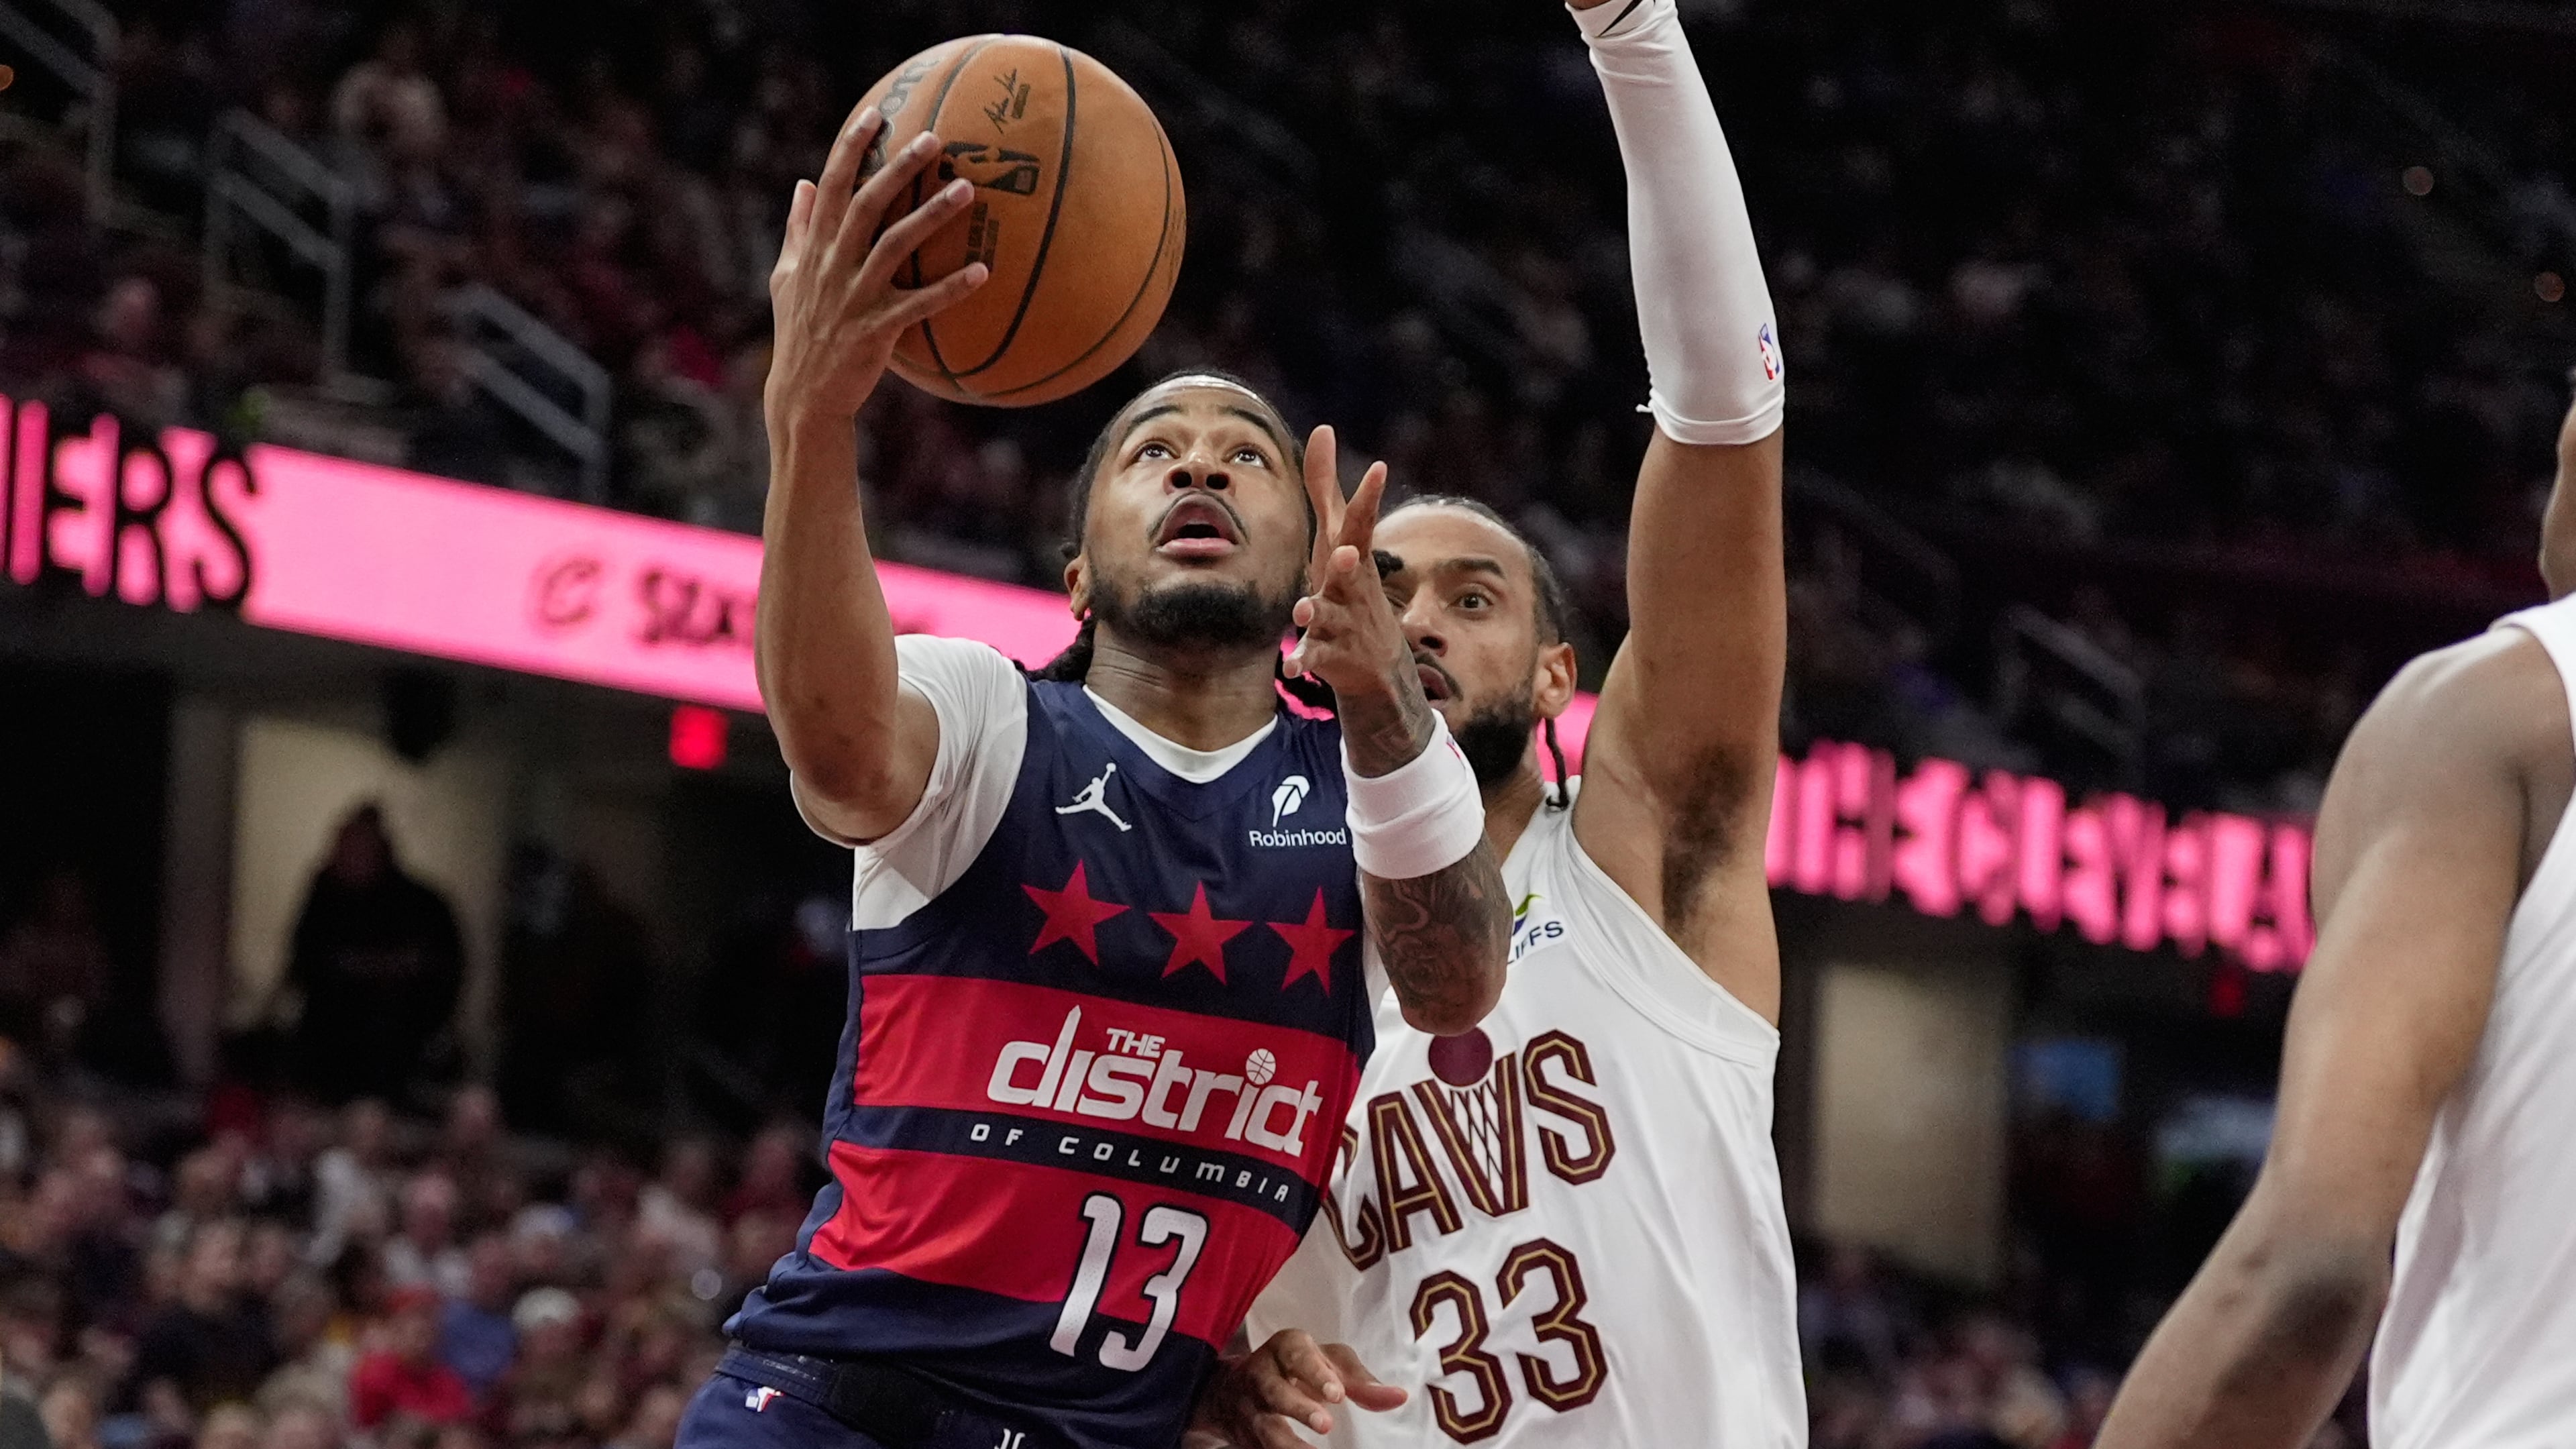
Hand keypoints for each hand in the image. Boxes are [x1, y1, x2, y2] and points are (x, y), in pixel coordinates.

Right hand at [764, 102, 990, 426]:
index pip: (831, 186)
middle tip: (934, 139)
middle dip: (898, 168)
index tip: (875, 115)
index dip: (851, 148)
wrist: (803, 395)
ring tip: (968, 190)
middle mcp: (833, 265)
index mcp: (815, 248)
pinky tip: (983, 272)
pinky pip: (920, 304)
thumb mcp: (787, 277)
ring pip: (896, 245)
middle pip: (867, 204)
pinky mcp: (876, 329)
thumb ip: (798, 229)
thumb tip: (803, 183)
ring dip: (932, 215)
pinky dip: (951, 288)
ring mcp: (854, 296)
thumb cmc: (800, 333)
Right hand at [1191, 1330, 1406, 1447]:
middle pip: (1274, 1391)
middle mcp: (1261, 1376)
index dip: (1315, 1373)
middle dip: (1298, 1407)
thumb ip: (1362, 1382)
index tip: (1338, 1395)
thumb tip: (1400, 1398)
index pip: (1297, 1354)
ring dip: (1288, 1445)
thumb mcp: (1328, 1365)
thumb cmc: (1298, 1369)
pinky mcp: (1245, 1438)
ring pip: (1264, 1428)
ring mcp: (1249, 1410)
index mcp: (1285, 1349)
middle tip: (1326, 1425)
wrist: (1233, 1390)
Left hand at [1283, 425, 1405, 701]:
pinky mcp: (1330, 653)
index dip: (1370, 497)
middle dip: (1347, 561)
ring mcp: (1343, 621)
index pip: (1362, 524)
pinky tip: (1291, 667)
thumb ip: (1326, 486)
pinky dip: (1303, 660)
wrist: (1378, 664)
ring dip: (1315, 612)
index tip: (1380, 468)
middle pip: (1349, 571)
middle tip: (1345, 550)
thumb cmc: (1350, 583)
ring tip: (1302, 612)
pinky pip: (1315, 656)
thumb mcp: (1339, 535)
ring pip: (1327, 615)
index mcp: (1352, 556)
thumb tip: (1322, 428)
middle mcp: (1351, 587)